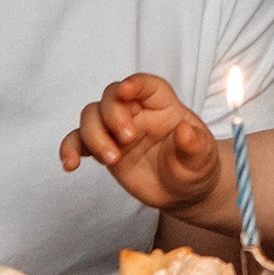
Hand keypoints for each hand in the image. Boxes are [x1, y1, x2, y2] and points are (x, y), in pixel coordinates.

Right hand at [59, 74, 220, 214]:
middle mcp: (136, 112)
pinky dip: (70, 149)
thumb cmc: (194, 167)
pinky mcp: (102, 147)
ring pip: (91, 116)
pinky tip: (70, 164)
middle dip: (112, 115)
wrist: (182, 191)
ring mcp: (115, 129)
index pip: (146, 85)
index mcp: (163, 105)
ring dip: (93, 135)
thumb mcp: (203, 158)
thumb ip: (195, 144)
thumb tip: (185, 131)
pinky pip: (78, 142)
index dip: (134, 84)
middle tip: (127, 139)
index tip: (125, 91)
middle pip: (111, 97)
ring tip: (111, 159)